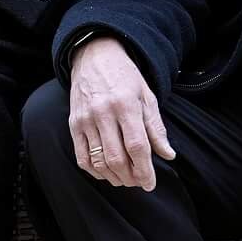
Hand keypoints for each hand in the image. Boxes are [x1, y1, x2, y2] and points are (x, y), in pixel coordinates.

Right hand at [68, 35, 171, 187]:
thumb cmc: (126, 77)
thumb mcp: (147, 96)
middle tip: (139, 182)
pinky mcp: (73, 125)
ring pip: (98, 161)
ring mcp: (85, 120)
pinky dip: (95, 171)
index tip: (151, 183)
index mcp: (126, 105)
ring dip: (114, 177)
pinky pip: (82, 157)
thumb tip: (168, 155)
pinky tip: (107, 173)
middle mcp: (103, 113)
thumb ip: (156, 128)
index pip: (137, 146)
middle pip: (116, 158)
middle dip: (130, 177)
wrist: (95, 57)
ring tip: (126, 179)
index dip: (145, 170)